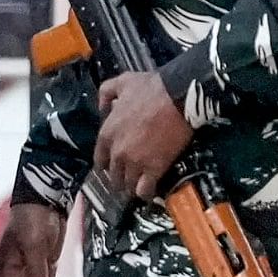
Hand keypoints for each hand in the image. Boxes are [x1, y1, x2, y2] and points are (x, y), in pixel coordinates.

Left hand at [93, 72, 196, 200]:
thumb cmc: (151, 88)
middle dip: (120, 179)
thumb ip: (106, 93)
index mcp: (107, 133)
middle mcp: (117, 152)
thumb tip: (103, 108)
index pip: (100, 159)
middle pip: (114, 176)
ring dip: (133, 187)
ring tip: (140, 187)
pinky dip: (146, 193)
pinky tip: (150, 193)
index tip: (114, 167)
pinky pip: (145, 190)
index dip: (107, 165)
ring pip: (128, 185)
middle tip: (129, 179)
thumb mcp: (123, 82)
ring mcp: (135, 163)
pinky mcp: (154, 170)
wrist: (177, 97)